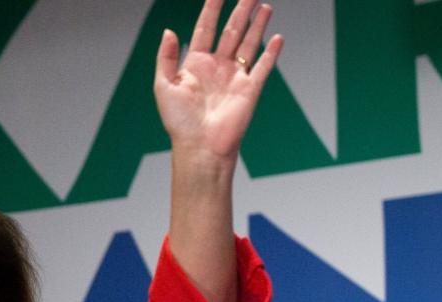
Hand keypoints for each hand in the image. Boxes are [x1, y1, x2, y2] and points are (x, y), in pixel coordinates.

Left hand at [154, 0, 283, 164]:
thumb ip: (166, 58)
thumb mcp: (163, 86)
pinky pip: (263, 66)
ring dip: (257, 24)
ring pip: (248, 43)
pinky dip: (271, 52)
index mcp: (195, 65)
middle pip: (231, 31)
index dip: (211, 10)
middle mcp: (216, 67)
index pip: (204, 29)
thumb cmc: (179, 122)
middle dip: (240, 10)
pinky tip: (277, 37)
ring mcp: (234, 77)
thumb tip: (168, 31)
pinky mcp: (250, 89)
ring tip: (264, 5)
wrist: (200, 147)